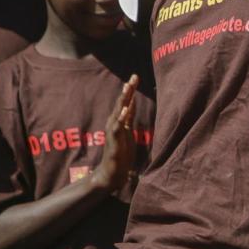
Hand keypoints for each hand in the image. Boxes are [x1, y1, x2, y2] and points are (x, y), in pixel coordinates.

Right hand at [94, 75, 138, 192]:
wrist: (112, 172)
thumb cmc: (121, 152)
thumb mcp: (128, 130)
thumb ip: (129, 117)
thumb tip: (132, 101)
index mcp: (119, 121)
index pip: (126, 102)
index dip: (130, 90)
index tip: (135, 77)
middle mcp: (114, 123)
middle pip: (122, 103)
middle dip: (128, 90)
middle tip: (134, 77)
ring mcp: (113, 131)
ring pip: (119, 112)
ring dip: (124, 99)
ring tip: (128, 87)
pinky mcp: (114, 141)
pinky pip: (117, 127)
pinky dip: (122, 117)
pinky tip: (126, 109)